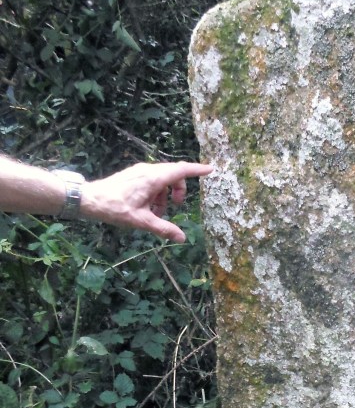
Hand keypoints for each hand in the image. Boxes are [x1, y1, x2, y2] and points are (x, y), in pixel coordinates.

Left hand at [81, 162, 212, 242]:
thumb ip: (164, 228)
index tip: (211, 170)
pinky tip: (148, 208)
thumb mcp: (142, 221)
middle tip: (177, 206)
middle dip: (180, 190)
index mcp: (153, 178)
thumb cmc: (115, 208)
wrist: (90, 200)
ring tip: (157, 213)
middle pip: (174, 175)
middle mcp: (148, 170)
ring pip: (163, 179)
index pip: (181, 170)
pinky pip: (153, 180)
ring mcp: (140, 171)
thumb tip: (182, 238)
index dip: (197, 170)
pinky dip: (157, 193)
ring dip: (166, 195)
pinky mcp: (134, 175)